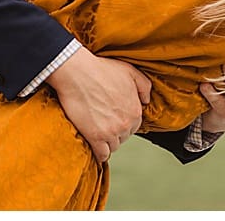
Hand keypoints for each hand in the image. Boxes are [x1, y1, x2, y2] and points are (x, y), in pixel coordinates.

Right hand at [47, 46, 151, 161]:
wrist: (77, 73)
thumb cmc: (101, 70)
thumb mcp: (130, 71)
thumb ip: (144, 86)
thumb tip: (146, 101)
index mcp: (135, 111)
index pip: (134, 126)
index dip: (123, 121)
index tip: (113, 117)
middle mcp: (126, 124)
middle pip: (124, 137)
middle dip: (115, 131)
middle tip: (103, 121)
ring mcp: (110, 132)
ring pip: (113, 146)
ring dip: (106, 141)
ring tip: (97, 130)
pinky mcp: (95, 137)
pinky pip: (102, 155)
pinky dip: (99, 152)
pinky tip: (94, 144)